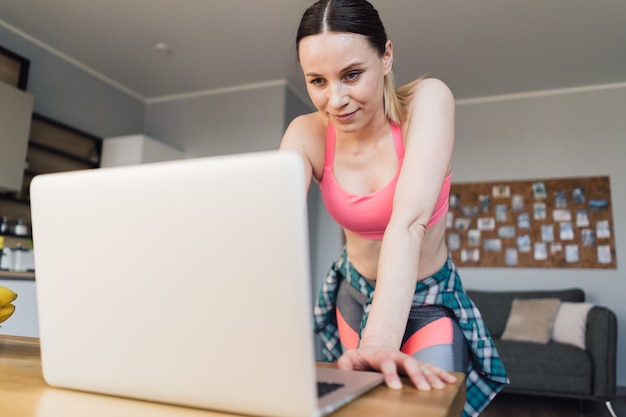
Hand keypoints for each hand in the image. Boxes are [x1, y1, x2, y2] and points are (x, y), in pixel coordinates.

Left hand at [337, 342, 457, 390]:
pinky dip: (441, 374)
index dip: (390, 374)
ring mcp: (408, 359)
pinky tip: (451, 381)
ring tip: (439, 387)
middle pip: (409, 362)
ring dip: (432, 376)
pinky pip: (431, 368)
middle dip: (417, 375)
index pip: (386, 362)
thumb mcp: (350, 358)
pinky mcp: (417, 364)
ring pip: (422, 365)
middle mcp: (397, 355)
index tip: (395, 387)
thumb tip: (344, 371)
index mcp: (380, 355)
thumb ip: (345, 364)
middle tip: (424, 388)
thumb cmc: (362, 357)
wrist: (376, 346)